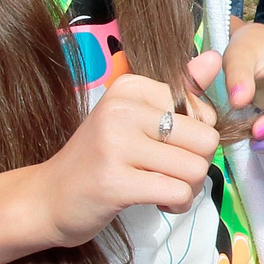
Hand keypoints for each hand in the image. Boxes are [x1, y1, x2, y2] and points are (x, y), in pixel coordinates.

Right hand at [29, 71, 217, 246]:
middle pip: (205, 140)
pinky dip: (177, 205)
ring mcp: (116, 144)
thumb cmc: (100, 158)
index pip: (202, 112)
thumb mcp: (136, 118)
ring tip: (161, 189)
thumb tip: (215, 58)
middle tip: (170, 174)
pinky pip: (178, 193)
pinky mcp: (115, 181)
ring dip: (188, 189)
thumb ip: (179, 92)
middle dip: (196, 165)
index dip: (195, 139)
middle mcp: (121, 109)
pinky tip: (158, 203)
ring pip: (195, 168)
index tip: (167, 149)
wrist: (48, 197)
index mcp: (129, 88)